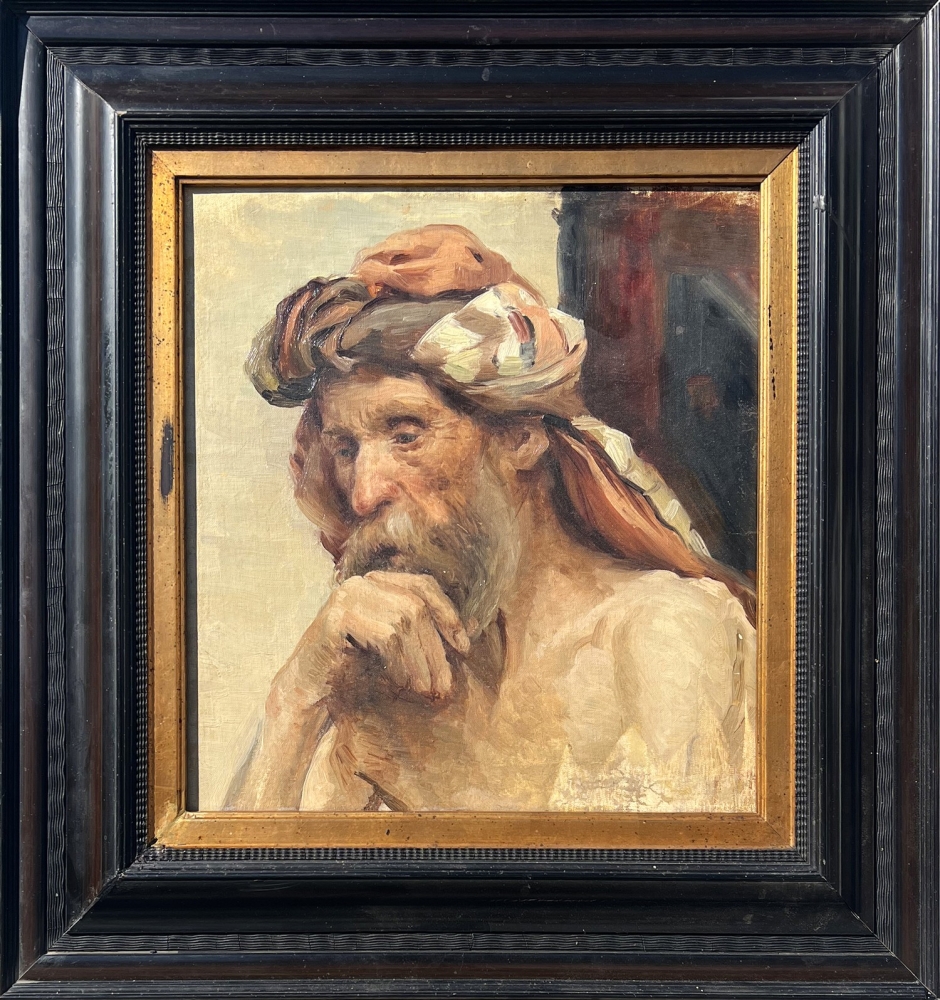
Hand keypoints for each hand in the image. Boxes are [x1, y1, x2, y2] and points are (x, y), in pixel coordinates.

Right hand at [226, 572, 469, 810]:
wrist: (308, 692)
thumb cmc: (354, 671)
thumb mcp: (397, 648)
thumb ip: (424, 634)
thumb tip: (471, 629)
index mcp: (378, 582)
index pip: (424, 585)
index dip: (448, 614)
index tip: (464, 648)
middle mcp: (362, 582)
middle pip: (417, 606)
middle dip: (436, 649)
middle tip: (443, 686)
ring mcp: (347, 595)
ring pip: (405, 621)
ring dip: (421, 661)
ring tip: (424, 689)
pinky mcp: (336, 616)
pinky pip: (386, 635)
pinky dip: (400, 662)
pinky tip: (399, 682)